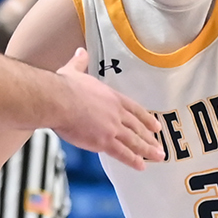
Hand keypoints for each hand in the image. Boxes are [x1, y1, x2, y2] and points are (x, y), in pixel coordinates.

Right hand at [52, 48, 160, 168]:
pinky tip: (141, 165)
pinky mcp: (103, 141)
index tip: (155, 125)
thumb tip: (80, 52)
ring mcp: (112, 128)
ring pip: (134, 141)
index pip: (134, 109)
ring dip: (148, 150)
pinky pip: (122, 153)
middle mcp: (116, 113)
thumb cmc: (63, 87)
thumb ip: (80, 63)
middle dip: (150, 137)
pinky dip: (133, 160)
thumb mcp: (74, 71)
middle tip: (160, 146)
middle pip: (137, 127)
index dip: (146, 118)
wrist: (58, 100)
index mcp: (111, 97)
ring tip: (158, 156)